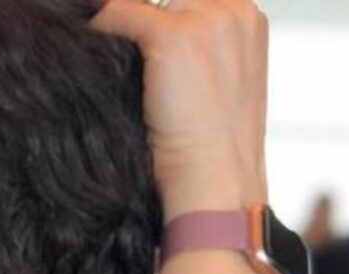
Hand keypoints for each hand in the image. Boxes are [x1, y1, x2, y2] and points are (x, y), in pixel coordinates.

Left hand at [89, 0, 269, 220]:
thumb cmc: (211, 148)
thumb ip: (196, 52)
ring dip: (123, 34)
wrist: (215, 181)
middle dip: (142, 29)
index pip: (188, 1)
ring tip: (116, 75)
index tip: (138, 50)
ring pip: (141, 7)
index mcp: (250, 19)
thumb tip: (146, 41)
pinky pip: (118, 14)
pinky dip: (102, 33)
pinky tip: (99, 65)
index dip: (159, 23)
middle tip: (126, 68)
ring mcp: (206, 20)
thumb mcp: (218, 86)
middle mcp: (234, 10)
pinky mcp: (174, 35)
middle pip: (166, 2)